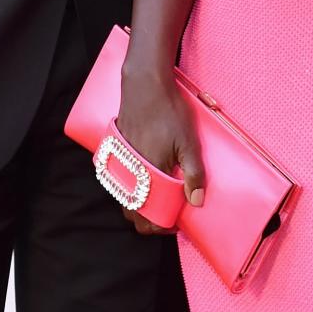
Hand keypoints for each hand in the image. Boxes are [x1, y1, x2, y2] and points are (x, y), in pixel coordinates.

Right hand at [116, 67, 204, 235]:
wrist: (145, 84)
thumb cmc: (169, 111)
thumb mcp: (189, 141)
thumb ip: (194, 173)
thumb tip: (196, 201)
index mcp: (148, 174)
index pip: (148, 217)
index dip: (162, 226)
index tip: (175, 223)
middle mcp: (130, 172)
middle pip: (132, 211)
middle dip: (148, 219)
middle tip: (166, 213)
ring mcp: (121, 161)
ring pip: (123, 196)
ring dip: (138, 204)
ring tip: (156, 199)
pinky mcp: (116, 150)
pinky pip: (118, 180)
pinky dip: (129, 188)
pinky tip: (143, 180)